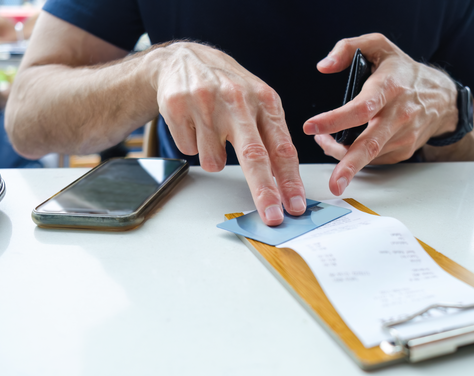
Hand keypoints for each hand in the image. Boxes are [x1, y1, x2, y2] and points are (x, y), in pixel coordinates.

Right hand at [153, 42, 305, 225]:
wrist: (184, 59)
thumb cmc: (228, 88)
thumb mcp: (258, 103)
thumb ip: (272, 138)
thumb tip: (283, 184)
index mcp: (265, 100)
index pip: (282, 148)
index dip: (290, 181)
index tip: (295, 206)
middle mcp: (238, 100)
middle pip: (254, 155)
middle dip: (264, 191)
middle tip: (271, 217)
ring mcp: (206, 103)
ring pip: (213, 161)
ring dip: (213, 157)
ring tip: (212, 132)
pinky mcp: (178, 107)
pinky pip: (189, 150)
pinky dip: (193, 144)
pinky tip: (194, 123)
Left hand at [303, 33, 458, 195]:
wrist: (441, 97)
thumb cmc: (403, 71)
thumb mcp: (378, 46)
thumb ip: (347, 48)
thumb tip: (324, 66)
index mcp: (390, 87)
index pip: (361, 107)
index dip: (335, 119)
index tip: (311, 127)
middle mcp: (399, 114)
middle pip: (371, 144)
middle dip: (350, 165)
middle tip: (334, 184)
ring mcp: (403, 136)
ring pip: (368, 154)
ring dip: (341, 156)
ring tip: (324, 142)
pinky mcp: (403, 150)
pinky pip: (374, 159)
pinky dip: (355, 157)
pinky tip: (345, 146)